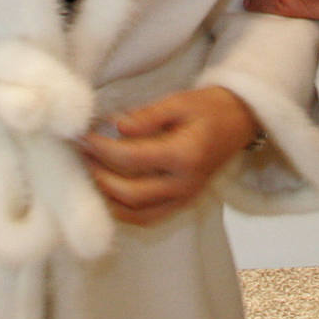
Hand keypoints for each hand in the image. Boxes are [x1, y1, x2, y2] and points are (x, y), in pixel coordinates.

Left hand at [79, 87, 258, 226]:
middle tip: (79, 157)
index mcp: (185, 155)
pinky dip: (125, 212)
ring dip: (108, 200)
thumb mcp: (180, 101)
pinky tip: (108, 195)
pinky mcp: (183, 204)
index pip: (132, 158)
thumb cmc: (209, 107)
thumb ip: (148, 116)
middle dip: (99, 176)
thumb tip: (116, 126)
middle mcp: (184, 184)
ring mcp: (185, 198)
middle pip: (130, 193)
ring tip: (88, 176)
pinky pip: (149, 218)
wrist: (239, 121)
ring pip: (137, 214)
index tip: (83, 137)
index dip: (102, 149)